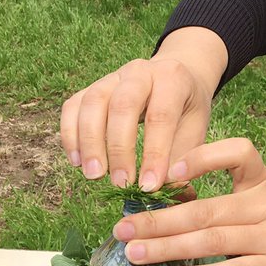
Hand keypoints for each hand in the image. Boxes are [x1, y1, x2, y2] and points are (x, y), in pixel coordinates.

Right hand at [60, 27, 227, 190]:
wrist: (174, 76)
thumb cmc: (185, 109)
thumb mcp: (196, 128)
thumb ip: (182, 158)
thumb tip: (165, 194)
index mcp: (172, 79)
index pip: (160, 116)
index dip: (154, 154)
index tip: (149, 186)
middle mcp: (139, 72)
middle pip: (122, 106)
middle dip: (118, 148)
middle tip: (120, 183)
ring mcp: (111, 77)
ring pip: (92, 103)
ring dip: (89, 143)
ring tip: (93, 175)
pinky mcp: (91, 87)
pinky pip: (73, 107)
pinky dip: (70, 134)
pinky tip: (76, 161)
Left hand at [116, 138, 265, 265]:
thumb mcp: (257, 194)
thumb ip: (218, 198)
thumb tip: (156, 210)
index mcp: (261, 178)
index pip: (238, 152)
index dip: (202, 158)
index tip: (165, 172)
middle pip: (206, 209)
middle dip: (159, 219)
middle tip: (121, 227)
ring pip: (213, 240)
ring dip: (168, 247)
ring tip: (134, 252)